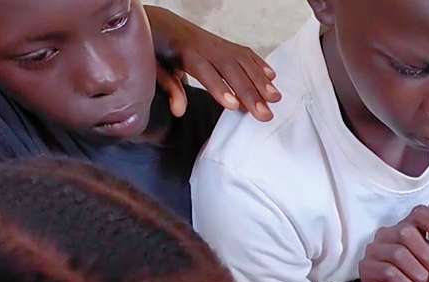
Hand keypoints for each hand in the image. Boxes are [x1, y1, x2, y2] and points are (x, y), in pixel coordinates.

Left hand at [146, 6, 279, 120]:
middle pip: (230, 67)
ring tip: (275, 98)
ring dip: (261, 79)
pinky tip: (271, 76)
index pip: (204, 69)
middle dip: (250, 91)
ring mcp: (215, 41)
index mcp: (181, 50)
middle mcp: (202, 43)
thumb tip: (179, 110)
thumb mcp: (154, 68)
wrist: (157, 20)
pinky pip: (244, 52)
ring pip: (241, 59)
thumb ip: (169, 87)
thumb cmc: (153, 49)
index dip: (220, 88)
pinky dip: (259, 63)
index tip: (235, 106)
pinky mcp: (222, 42)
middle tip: (265, 113)